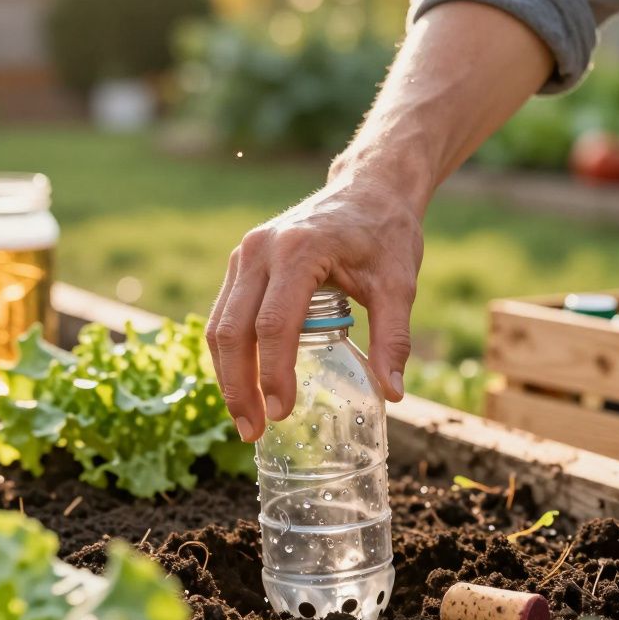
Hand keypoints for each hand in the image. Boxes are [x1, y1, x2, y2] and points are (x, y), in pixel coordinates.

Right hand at [206, 170, 423, 442]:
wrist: (368, 188)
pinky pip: (223, 315)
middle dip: (238, 386)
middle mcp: (260, 250)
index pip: (274, 325)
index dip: (273, 373)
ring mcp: (244, 254)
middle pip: (233, 329)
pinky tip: (243, 387)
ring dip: (227, 376)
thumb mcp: (399, 284)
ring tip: (245, 420)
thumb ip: (394, 338)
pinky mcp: (241, 263)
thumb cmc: (385, 234)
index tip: (282, 413)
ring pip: (219, 325)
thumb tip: (393, 393)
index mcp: (298, 251)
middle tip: (253, 431)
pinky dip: (229, 355)